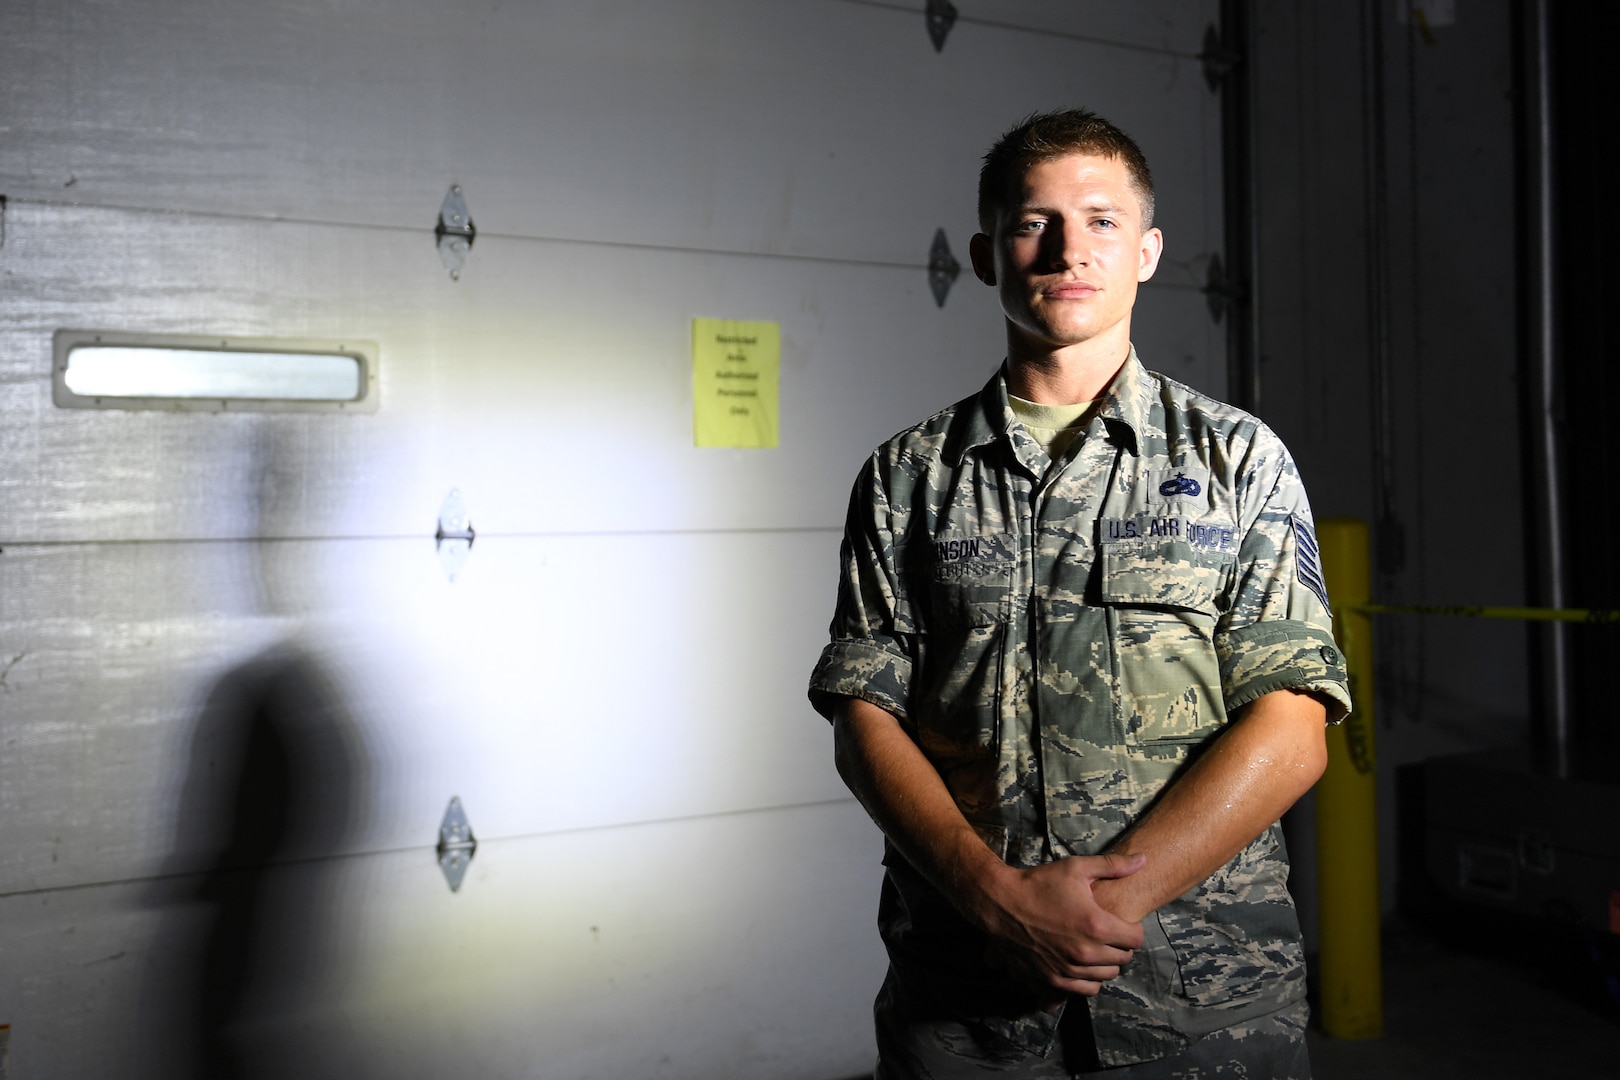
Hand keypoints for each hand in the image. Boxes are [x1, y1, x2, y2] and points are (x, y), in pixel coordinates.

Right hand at [980, 851, 1146, 997]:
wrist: (1001, 903)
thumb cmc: (1039, 883)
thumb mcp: (1076, 868)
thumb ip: (1113, 865)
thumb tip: (1143, 859)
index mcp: (1096, 926)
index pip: (1136, 939)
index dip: (1133, 929)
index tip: (1122, 922)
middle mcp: (1086, 953)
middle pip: (1123, 959)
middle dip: (1119, 945)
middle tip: (1107, 933)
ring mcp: (1069, 970)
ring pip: (1106, 976)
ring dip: (1105, 963)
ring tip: (1094, 948)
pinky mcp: (1053, 981)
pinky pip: (1085, 990)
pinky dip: (1088, 980)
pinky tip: (1081, 965)